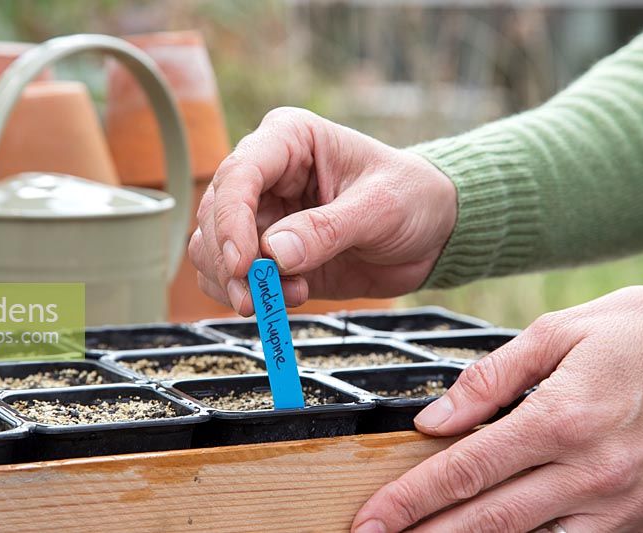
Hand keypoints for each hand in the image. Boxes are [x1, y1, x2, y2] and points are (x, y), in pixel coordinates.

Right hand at [189, 107, 455, 314]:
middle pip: (214, 216)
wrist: (431, 231)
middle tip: (258, 296)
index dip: (231, 221)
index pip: (239, 174)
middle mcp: (265, 175)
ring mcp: (261, 216)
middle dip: (230, 261)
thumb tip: (274, 254)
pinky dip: (247, 295)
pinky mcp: (267, 254)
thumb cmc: (412, 198)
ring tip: (287, 296)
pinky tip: (287, 298)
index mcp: (288, 140)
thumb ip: (328, 229)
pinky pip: (230, 277)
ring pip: (211, 249)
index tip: (243, 265)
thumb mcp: (381, 206)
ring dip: (237, 283)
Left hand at [352, 286, 642, 532]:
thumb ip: (491, 378)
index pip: (464, 470)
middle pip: (488, 518)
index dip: (409, 499)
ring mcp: (617, 502)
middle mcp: (588, 470)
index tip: (370, 518)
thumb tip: (434, 420)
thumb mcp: (559, 333)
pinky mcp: (637, 516)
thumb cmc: (635, 333)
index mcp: (559, 418)